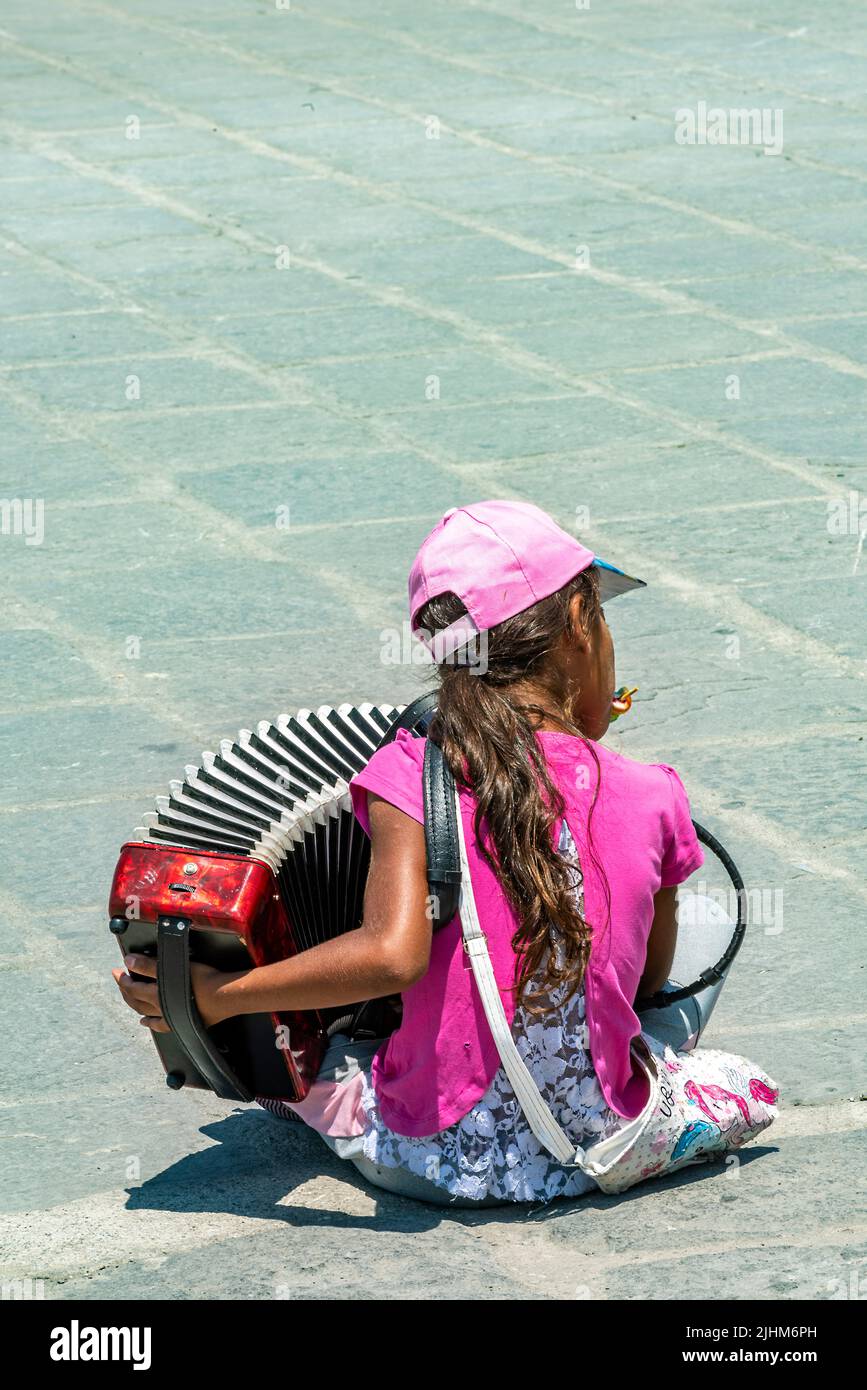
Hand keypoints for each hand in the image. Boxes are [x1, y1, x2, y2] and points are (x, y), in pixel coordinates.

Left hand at [111, 954, 234, 1031]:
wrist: (224, 997)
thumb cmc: (203, 980)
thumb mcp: (175, 967)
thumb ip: (150, 965)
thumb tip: (128, 961)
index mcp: (158, 994)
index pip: (133, 987)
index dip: (123, 979)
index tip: (117, 971)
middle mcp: (161, 1008)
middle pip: (136, 1001)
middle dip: (125, 991)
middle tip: (120, 980)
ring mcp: (170, 1017)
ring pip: (146, 1013)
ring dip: (135, 1006)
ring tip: (129, 1000)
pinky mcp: (181, 1021)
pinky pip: (160, 1025)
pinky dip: (151, 1023)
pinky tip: (146, 1022)